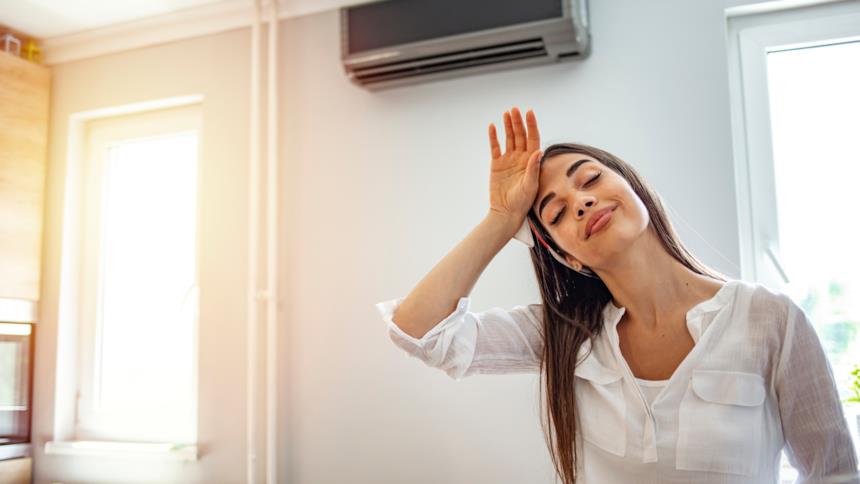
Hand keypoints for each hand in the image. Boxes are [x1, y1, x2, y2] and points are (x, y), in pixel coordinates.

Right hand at [487, 107, 541, 222]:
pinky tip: (492, 127)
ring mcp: (508, 160)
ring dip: (508, 126)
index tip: (529, 112)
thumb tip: (538, 151)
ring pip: (509, 138)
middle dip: (518, 122)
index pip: (533, 138)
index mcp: (531, 161)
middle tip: (515, 109)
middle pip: (520, 135)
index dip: (531, 125)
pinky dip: (494, 137)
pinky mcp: (497, 164)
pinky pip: (495, 147)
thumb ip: (533, 168)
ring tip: (506, 113)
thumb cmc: (522, 202)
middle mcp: (521, 158)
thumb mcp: (530, 185)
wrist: (506, 212)